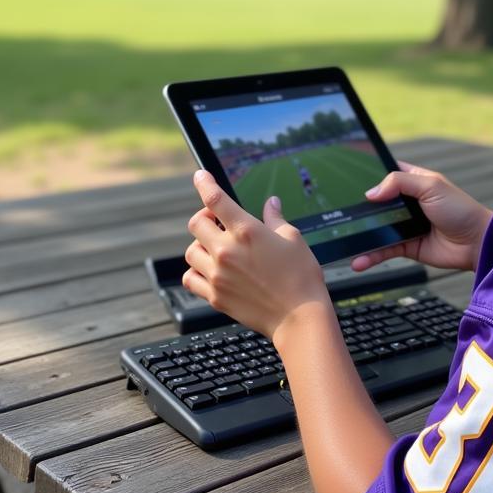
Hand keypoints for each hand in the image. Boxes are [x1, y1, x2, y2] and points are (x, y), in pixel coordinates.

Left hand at [182, 170, 329, 342]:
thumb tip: (270, 203)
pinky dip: (195, 271)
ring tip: (217, 249)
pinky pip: (190, 278)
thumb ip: (275, 218)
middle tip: (218, 222)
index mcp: (246, 231)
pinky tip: (209, 270)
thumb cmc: (301, 277)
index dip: (204, 183)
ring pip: (190, 251)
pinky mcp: (215, 296)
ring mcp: (218, 275)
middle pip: (196, 223)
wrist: (299, 317)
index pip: (215, 198)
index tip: (200, 175)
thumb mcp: (293, 239)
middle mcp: (226, 251)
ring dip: (201, 245)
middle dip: (206, 218)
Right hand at [352, 160, 492, 273]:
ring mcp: (405, 225)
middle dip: (358, 208)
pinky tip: (358, 261)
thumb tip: (370, 193)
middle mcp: (406, 202)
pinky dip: (370, 256)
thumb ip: (399, 183)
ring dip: (360, 235)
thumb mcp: (431, 186)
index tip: (344, 178)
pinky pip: (383, 250)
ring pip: (376, 228)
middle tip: (335, 212)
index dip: (367, 176)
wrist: (477, 243)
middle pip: (375, 203)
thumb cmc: (460, 209)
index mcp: (413, 180)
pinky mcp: (406, 246)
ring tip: (342, 240)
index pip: (384, 174)